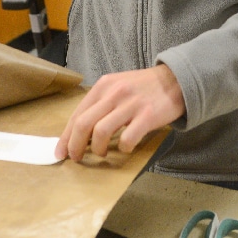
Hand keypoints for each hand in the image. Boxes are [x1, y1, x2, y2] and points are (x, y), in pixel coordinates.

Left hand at [56, 65, 184, 162]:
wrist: (176, 79)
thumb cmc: (143, 87)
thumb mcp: (118, 86)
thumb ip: (101, 103)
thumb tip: (81, 130)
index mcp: (103, 86)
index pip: (77, 114)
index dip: (66, 136)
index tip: (61, 152)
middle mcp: (114, 93)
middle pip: (84, 124)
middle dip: (75, 146)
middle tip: (76, 158)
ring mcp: (130, 104)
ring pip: (101, 132)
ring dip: (97, 149)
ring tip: (102, 153)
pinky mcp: (147, 116)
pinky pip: (127, 139)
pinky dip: (123, 148)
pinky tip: (125, 148)